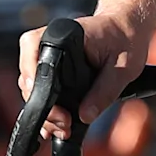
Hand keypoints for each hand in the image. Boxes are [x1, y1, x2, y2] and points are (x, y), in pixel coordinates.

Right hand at [20, 11, 150, 138]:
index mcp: (63, 35)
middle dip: (43, 108)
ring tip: (64, 127)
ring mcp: (46, 54)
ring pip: (31, 87)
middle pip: (29, 79)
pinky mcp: (50, 65)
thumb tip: (85, 116)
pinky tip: (57, 123)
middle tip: (64, 126)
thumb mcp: (123, 69)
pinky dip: (47, 106)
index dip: (38, 86)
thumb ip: (104, 92)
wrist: (126, 28)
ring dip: (45, 110)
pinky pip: (39, 88)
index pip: (35, 58)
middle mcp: (48, 41)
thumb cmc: (126, 40)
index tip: (53, 110)